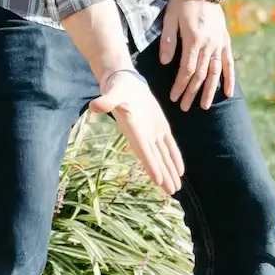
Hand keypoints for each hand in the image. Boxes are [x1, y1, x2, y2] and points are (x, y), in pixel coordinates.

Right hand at [91, 71, 184, 193]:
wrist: (125, 82)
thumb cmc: (117, 88)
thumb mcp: (112, 93)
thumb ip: (106, 101)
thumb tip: (94, 106)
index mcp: (133, 130)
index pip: (143, 150)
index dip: (151, 165)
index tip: (158, 180)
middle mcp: (143, 136)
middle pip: (155, 159)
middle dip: (163, 175)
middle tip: (171, 192)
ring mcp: (153, 133)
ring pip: (164, 156)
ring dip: (170, 171)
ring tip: (176, 188)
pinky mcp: (160, 127)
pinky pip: (169, 145)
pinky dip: (175, 157)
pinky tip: (180, 171)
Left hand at [159, 0, 234, 110]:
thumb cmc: (183, 2)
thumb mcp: (170, 18)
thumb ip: (168, 40)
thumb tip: (164, 62)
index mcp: (194, 39)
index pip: (187, 69)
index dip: (180, 85)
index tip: (174, 97)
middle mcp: (208, 44)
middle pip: (201, 74)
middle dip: (191, 92)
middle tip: (184, 107)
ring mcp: (218, 43)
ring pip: (215, 72)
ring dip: (210, 91)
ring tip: (204, 106)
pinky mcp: (224, 41)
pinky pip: (228, 62)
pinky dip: (229, 78)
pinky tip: (228, 92)